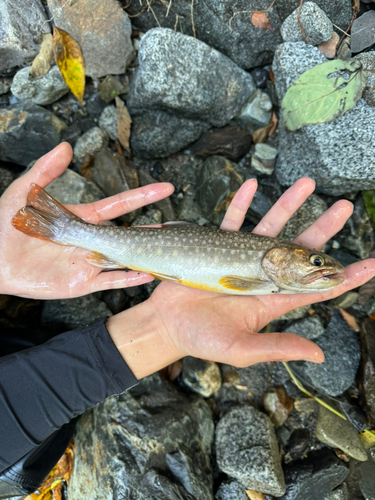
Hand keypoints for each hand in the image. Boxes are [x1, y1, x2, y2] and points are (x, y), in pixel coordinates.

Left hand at [0, 143, 173, 298]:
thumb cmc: (6, 226)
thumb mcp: (24, 193)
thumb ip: (45, 171)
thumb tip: (65, 147)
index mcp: (83, 219)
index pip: (119, 206)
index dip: (143, 196)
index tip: (165, 188)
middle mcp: (90, 241)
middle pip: (127, 234)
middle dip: (150, 230)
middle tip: (173, 227)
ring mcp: (88, 262)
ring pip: (124, 259)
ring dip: (144, 256)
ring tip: (165, 252)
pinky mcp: (82, 282)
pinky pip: (111, 282)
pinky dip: (130, 279)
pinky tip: (146, 274)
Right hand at [107, 178, 374, 374]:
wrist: (168, 325)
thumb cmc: (202, 341)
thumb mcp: (241, 349)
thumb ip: (277, 347)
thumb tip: (318, 354)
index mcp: (273, 300)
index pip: (316, 287)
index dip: (345, 276)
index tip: (371, 263)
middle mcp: (263, 276)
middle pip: (300, 249)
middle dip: (323, 227)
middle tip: (344, 206)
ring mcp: (242, 259)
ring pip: (270, 227)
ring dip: (288, 205)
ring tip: (307, 183)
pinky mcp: (218, 248)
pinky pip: (233, 221)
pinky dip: (242, 204)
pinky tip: (251, 185)